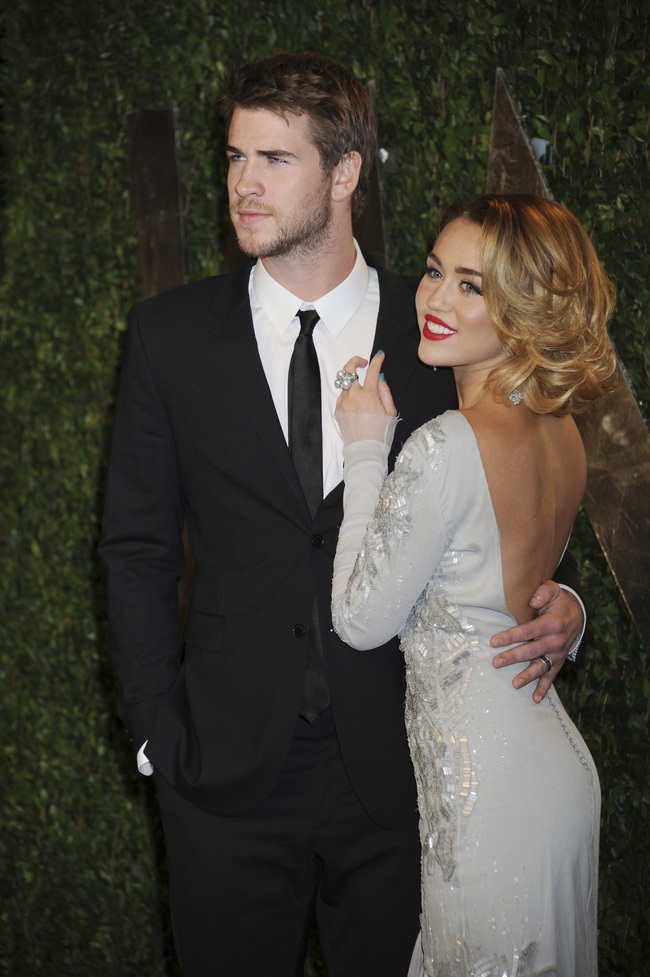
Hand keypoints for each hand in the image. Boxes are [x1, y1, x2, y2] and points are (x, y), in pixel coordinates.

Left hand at [334, 351, 396, 443]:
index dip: (377, 360)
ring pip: (345, 385)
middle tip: (362, 363)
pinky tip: (357, 407)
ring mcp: (343, 404)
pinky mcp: (337, 411)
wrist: (365, 451)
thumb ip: (385, 391)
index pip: (372, 371)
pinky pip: (342, 398)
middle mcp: (353, 398)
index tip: (379, 355)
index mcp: (368, 396)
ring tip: (363, 394)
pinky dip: (349, 397)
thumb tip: (380, 378)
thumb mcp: (390, 412)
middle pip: (348, 370)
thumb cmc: (381, 434)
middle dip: (355, 361)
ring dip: (353, 383)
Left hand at [490, 581, 583, 702]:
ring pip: (541, 666)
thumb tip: (532, 600)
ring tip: (515, 684)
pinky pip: (551, 676)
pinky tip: (535, 699)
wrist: (578, 614)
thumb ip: (543, 592)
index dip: (511, 636)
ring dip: (528, 676)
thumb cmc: (559, 602)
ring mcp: (557, 653)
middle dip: (513, 657)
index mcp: (552, 623)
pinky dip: (544, 688)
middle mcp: (556, 641)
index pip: (528, 630)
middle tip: (496, 662)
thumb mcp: (554, 590)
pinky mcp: (558, 662)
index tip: (494, 641)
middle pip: (531, 650)